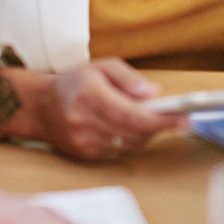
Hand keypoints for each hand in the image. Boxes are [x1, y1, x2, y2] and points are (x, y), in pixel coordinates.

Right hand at [0, 59, 186, 160]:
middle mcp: (84, 121)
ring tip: (152, 119)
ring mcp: (83, 142)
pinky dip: (130, 140)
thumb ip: (129, 78)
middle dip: (159, 126)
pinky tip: (130, 128)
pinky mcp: (84, 155)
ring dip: (146, 133)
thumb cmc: (73, 83)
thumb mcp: (101, 67)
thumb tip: (153, 95)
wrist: (38, 107)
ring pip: (129, 144)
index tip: (184, 118)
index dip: (161, 120)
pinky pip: (118, 151)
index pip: (132, 114)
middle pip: (134, 133)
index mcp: (90, 95)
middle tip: (178, 117)